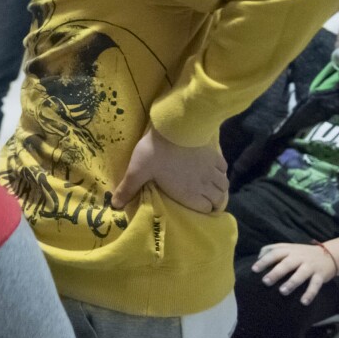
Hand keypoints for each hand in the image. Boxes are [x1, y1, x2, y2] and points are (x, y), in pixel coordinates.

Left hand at [112, 127, 227, 213]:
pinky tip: (211, 169)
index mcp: (188, 194)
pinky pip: (223, 169)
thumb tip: (114, 205)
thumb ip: (128, 188)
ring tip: (208, 186)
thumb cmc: (156, 152)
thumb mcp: (137, 171)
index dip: (203, 210)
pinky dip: (220, 172)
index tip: (196, 208)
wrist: (175, 127)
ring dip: (218, 188)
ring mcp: (211, 170)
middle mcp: (204, 185)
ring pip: (224, 185)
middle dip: (213, 201)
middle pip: (218, 199)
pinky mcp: (214, 155)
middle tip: (203, 199)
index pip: (205, 210)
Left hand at [253, 242, 337, 304]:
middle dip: (276, 272)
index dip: (264, 261)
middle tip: (265, 282)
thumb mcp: (288, 248)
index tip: (254, 269)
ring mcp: (310, 266)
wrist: (329, 255)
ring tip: (282, 292)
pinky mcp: (321, 275)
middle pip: (286, 264)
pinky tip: (303, 302)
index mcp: (289, 250)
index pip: (275, 253)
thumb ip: (272, 250)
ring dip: (292, 283)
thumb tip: (258, 258)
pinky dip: (310, 293)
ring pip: (301, 274)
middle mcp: (299, 257)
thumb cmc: (301, 254)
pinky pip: (315, 285)